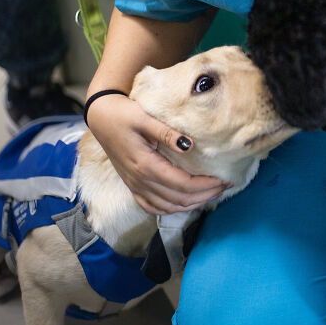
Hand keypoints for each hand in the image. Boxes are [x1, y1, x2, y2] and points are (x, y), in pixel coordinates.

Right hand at [86, 94, 228, 214]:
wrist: (101, 118)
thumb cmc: (122, 115)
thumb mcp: (144, 118)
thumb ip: (166, 133)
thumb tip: (189, 145)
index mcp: (145, 165)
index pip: (182, 184)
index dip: (205, 186)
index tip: (223, 180)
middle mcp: (139, 180)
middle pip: (178, 199)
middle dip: (204, 196)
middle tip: (224, 187)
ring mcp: (134, 185)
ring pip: (167, 207)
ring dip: (191, 204)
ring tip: (211, 195)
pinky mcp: (132, 185)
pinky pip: (153, 207)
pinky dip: (171, 209)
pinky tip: (184, 203)